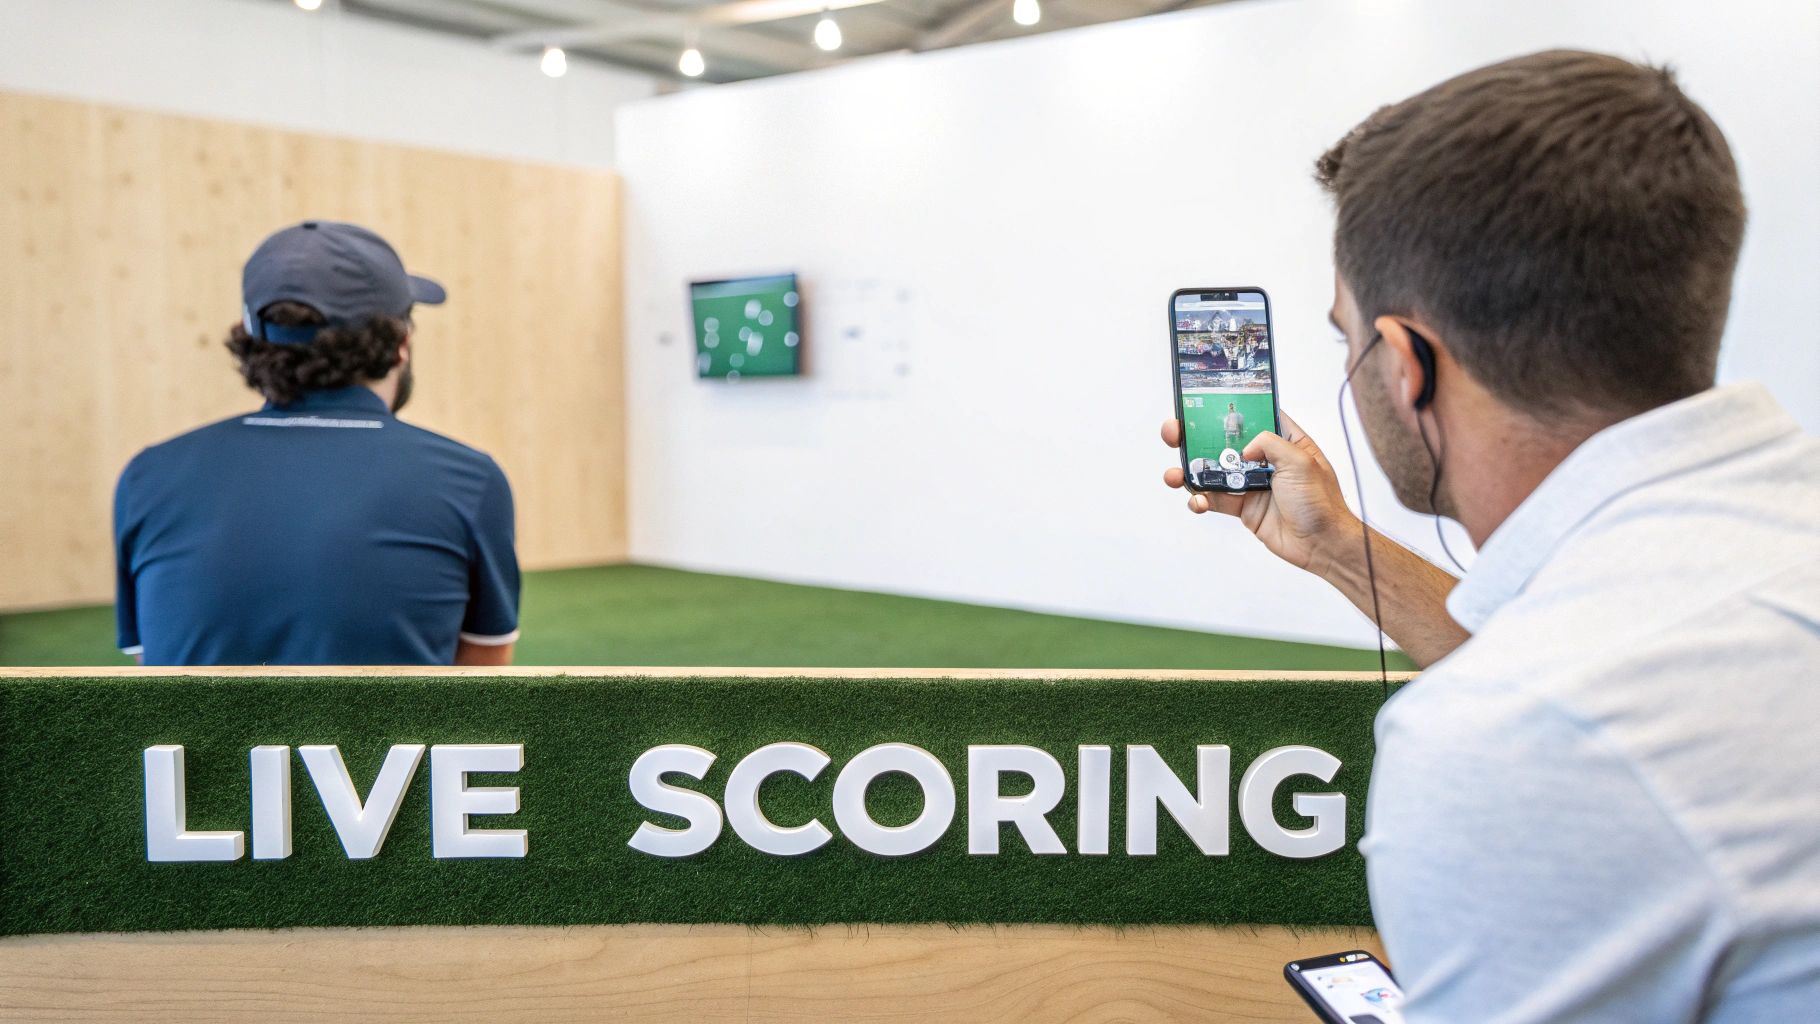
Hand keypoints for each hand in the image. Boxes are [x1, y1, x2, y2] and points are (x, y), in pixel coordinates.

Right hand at [1161, 412, 1359, 574]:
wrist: (1322, 545)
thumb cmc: (1321, 502)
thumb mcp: (1301, 461)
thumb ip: (1270, 443)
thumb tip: (1243, 447)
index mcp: (1284, 442)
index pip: (1253, 416)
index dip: (1229, 409)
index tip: (1202, 402)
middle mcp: (1265, 460)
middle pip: (1224, 442)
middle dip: (1195, 437)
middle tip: (1174, 433)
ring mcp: (1252, 484)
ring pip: (1213, 472)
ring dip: (1189, 471)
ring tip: (1173, 475)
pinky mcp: (1243, 507)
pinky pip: (1215, 499)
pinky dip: (1200, 499)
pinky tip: (1197, 501)